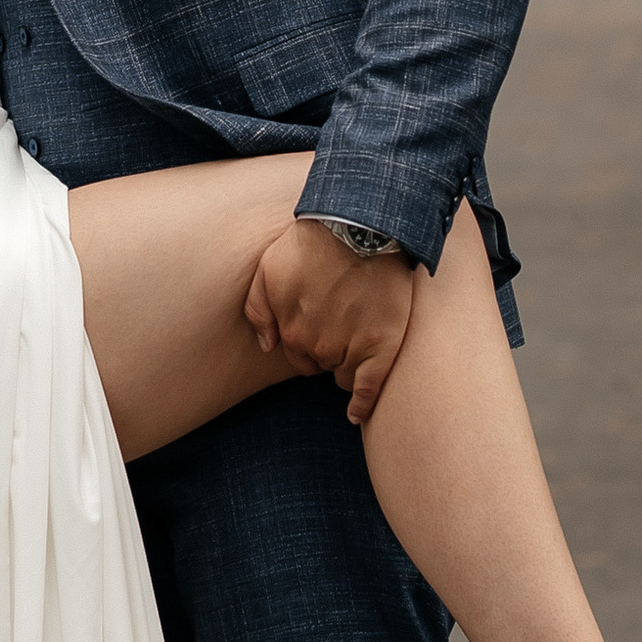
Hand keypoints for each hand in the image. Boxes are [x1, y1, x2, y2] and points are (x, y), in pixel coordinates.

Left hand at [244, 221, 416, 428]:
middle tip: (342, 322)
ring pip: (344, 374)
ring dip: (347, 363)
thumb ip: (259, 309)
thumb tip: (267, 345)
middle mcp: (319, 345)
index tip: (322, 326)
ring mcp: (351, 347)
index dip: (309, 343)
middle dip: (327, 351)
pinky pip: (370, 388)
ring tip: (359, 336)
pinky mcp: (382, 346)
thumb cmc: (313, 244)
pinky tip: (356, 414)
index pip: (298, 356)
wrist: (361, 226)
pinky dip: (363, 404)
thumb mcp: (268, 268)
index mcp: (291, 330)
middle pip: (321, 365)